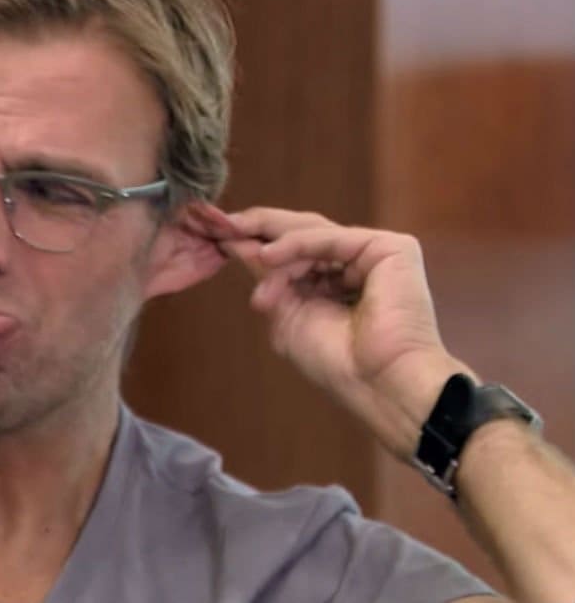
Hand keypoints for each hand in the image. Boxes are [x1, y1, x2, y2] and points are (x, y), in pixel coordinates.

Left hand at [184, 204, 474, 459]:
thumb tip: (236, 243)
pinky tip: (267, 256)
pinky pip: (331, 238)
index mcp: (337, 281)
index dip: (257, 241)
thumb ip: (267, 277)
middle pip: (303, 234)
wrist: (377, 384)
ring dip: (272, 245)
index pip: (294, 251)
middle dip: (259, 228)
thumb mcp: (287, 312)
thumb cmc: (336, 363)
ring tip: (241, 251)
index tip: (217, 236)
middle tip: (221, 224)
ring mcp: (375, 254)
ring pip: (313, 233)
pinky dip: (295, 245)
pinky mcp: (392, 248)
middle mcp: (358, 263)